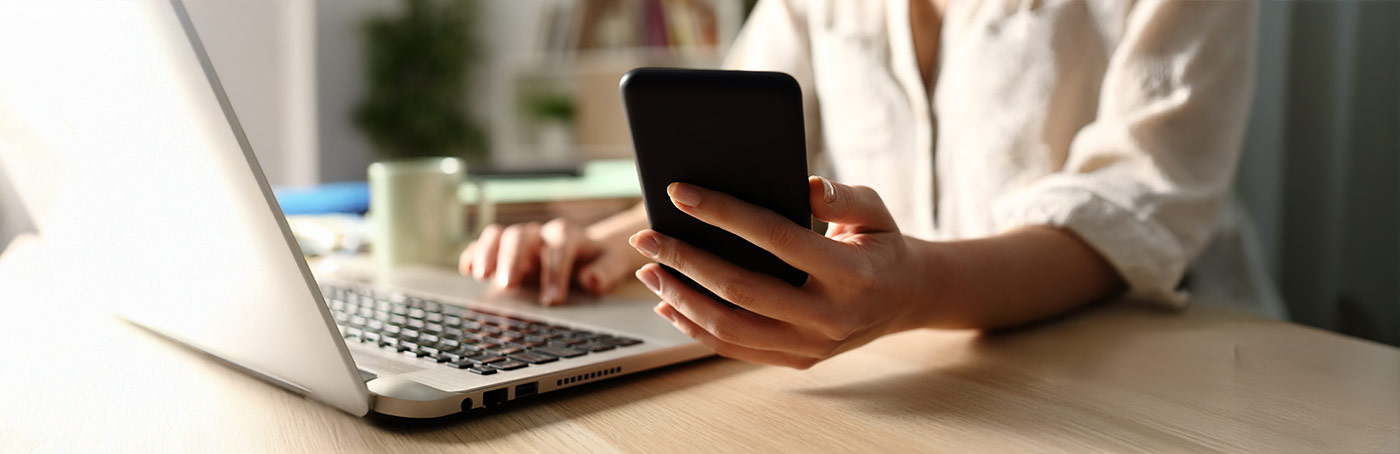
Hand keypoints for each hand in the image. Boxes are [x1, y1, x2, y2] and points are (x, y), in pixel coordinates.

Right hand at [460, 218, 636, 304]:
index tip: (552, 299)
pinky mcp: (500, 252)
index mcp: (567, 236)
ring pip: (498, 236)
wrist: (585, 254)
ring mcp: (517, 242)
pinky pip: (482, 246)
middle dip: (513, 259)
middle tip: (509, 284)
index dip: (555, 271)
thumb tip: (591, 279)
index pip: (559, 245)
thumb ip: (605, 271)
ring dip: (487, 253)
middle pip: (521, 235)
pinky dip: (472, 255)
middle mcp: (538, 234)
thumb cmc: (596, 262)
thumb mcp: (610, 265)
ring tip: (481, 276)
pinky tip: (467, 272)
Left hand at [628, 177, 934, 368]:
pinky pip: (736, 348)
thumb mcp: (876, 210)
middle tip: (647, 236)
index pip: (776, 238)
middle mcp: (831, 315)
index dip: (724, 214)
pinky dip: (695, 328)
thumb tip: (804, 186)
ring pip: (731, 327)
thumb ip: (843, 197)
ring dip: (681, 298)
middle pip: (741, 289)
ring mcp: (813, 345)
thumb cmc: (880, 244)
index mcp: (851, 272)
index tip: (680, 192)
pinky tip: (668, 303)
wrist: (906, 298)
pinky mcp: (798, 360)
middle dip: (685, 259)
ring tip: (648, 269)